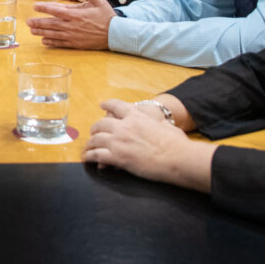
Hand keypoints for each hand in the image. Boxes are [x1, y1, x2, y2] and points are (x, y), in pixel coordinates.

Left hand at [26, 0, 113, 49]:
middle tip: (28, 22)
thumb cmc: (106, 16)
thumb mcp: (98, 0)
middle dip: (38, 22)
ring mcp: (72, 36)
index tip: (35, 6)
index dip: (44, 8)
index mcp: (75, 14)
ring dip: (41, 32)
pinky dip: (51, 42)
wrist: (115, 34)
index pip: (56, 10)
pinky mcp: (75, 44)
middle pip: (50, 24)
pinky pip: (60, 43)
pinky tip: (44, 41)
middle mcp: (71, 26)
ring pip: (53, 34)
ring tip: (32, 31)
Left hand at [84, 99, 214, 191]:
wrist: (177, 157)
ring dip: (90, 143)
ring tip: (87, 147)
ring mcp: (119, 142)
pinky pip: (97, 155)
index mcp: (136, 116)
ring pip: (96, 139)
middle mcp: (124, 126)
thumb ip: (159, 122)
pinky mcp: (117, 157)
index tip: (102, 105)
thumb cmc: (177, 143)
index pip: (116, 106)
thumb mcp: (167, 125)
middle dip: (96, 128)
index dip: (107, 104)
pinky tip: (87, 158)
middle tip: (94, 132)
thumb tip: (162, 123)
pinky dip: (90, 156)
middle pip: (101, 124)